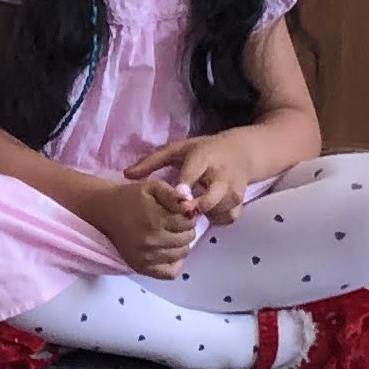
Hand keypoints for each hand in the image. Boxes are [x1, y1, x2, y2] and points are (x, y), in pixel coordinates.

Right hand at [80, 171, 198, 276]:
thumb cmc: (130, 198)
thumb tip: (190, 203)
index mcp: (155, 219)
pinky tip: (169, 251)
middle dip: (185, 228)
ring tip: (171, 234)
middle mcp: (151, 241)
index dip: (187, 215)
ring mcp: (146, 257)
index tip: (180, 212)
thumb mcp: (152, 187)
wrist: (105, 212)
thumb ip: (173, 194)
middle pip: (187, 238)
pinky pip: (170, 273)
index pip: (188, 222)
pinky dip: (175, 263)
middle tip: (175, 222)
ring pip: (182, 254)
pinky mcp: (141, 267)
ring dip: (181, 243)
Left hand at [128, 136, 252, 224]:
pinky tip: (208, 212)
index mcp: (203, 158)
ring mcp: (233, 189)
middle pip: (211, 197)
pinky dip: (217, 218)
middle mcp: (221, 174)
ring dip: (204, 214)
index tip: (177, 196)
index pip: (193, 172)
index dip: (185, 185)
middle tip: (183, 212)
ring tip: (193, 208)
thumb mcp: (177, 150)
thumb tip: (126, 175)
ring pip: (219, 210)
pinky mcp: (240, 202)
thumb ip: (151, 162)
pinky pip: (227, 218)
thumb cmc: (203, 151)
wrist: (241, 153)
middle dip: (197, 207)